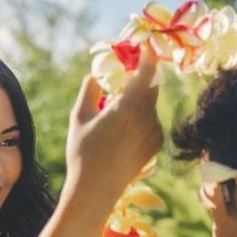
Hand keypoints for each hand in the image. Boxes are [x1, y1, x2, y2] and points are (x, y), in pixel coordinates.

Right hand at [65, 47, 162, 198]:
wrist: (96, 190)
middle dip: (141, 79)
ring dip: (138, 102)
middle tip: (125, 79)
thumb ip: (90, 90)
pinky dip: (140, 119)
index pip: (148, 70)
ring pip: (150, 105)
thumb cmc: (82, 153)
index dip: (148, 55)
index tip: (143, 47)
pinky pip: (151, 122)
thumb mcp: (79, 117)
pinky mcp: (156, 144)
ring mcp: (155, 131)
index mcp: (129, 106)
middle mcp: (147, 116)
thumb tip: (96, 75)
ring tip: (115, 118)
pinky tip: (122, 135)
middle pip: (152, 85)